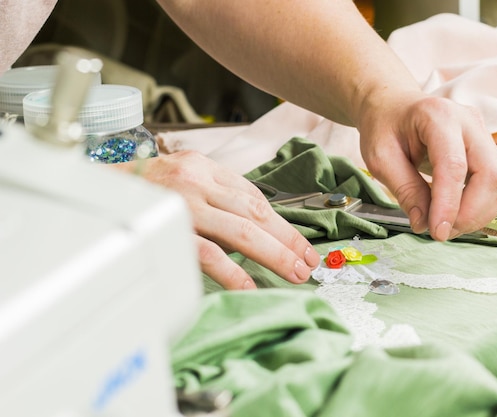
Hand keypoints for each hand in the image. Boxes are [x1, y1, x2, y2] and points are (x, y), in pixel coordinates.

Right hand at [114, 151, 319, 289]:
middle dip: (288, 240)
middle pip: (255, 213)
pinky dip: (234, 273)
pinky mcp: (169, 230)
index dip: (283, 222)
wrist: (90, 189)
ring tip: (293, 272)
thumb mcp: (181, 176)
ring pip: (241, 232)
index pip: (254, 196)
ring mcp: (183, 206)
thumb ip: (215, 194)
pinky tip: (251, 286)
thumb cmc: (138, 188)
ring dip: (273, 254)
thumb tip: (253, 225)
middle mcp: (196, 182)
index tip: (301, 242)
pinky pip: (209, 255)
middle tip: (308, 261)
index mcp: (203, 167)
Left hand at [357, 93, 496, 240]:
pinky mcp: (489, 149)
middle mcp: (469, 121)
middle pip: (491, 174)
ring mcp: (484, 134)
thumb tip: (424, 224)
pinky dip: (483, 207)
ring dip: (479, 214)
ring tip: (447, 225)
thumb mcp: (380, 158)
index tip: (438, 232)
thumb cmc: (384, 127)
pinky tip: (459, 214)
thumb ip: (404, 190)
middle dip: (471, 213)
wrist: (394, 106)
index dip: (449, 204)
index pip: (454, 165)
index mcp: (438, 116)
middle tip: (442, 232)